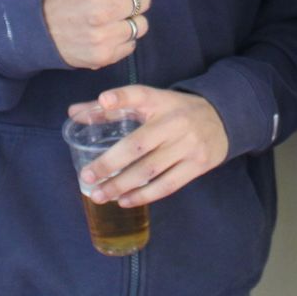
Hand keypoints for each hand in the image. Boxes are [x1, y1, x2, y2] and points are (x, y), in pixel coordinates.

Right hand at [43, 0, 151, 69]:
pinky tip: (105, 33)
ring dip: (128, 19)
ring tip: (109, 17)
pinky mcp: (103, 56)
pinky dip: (122, 39)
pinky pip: (131, 44)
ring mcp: (103, 36)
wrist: (32, 30)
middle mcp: (102, 11)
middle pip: (143, 0)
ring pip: (140, 24)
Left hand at [69, 86, 229, 206]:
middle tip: (87, 177)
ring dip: (122, 185)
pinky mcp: (199, 165)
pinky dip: (144, 195)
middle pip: (138, 144)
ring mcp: (189, 144)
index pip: (140, 95)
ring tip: (99, 195)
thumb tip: (73, 112)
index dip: (122, 97)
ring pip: (150, 169)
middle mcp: (175, 121)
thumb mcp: (151, 102)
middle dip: (109, 163)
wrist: (223, 119)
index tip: (104, 100)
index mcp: (161, 101)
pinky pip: (167, 185)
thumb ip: (113, 108)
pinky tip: (125, 200)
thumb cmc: (175, 111)